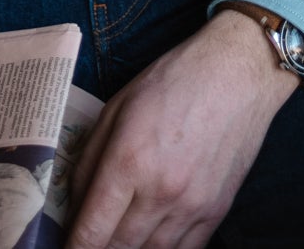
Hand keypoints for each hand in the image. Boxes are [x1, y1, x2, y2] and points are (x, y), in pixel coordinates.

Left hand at [68, 11, 294, 248]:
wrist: (237, 73)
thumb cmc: (174, 80)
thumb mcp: (118, 106)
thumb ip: (90, 157)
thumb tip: (75, 202)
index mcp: (130, 160)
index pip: (93, 228)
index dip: (74, 246)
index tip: (66, 248)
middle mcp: (161, 191)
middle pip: (119, 247)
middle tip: (89, 240)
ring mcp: (192, 206)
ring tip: (116, 240)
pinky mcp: (216, 211)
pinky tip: (150, 242)